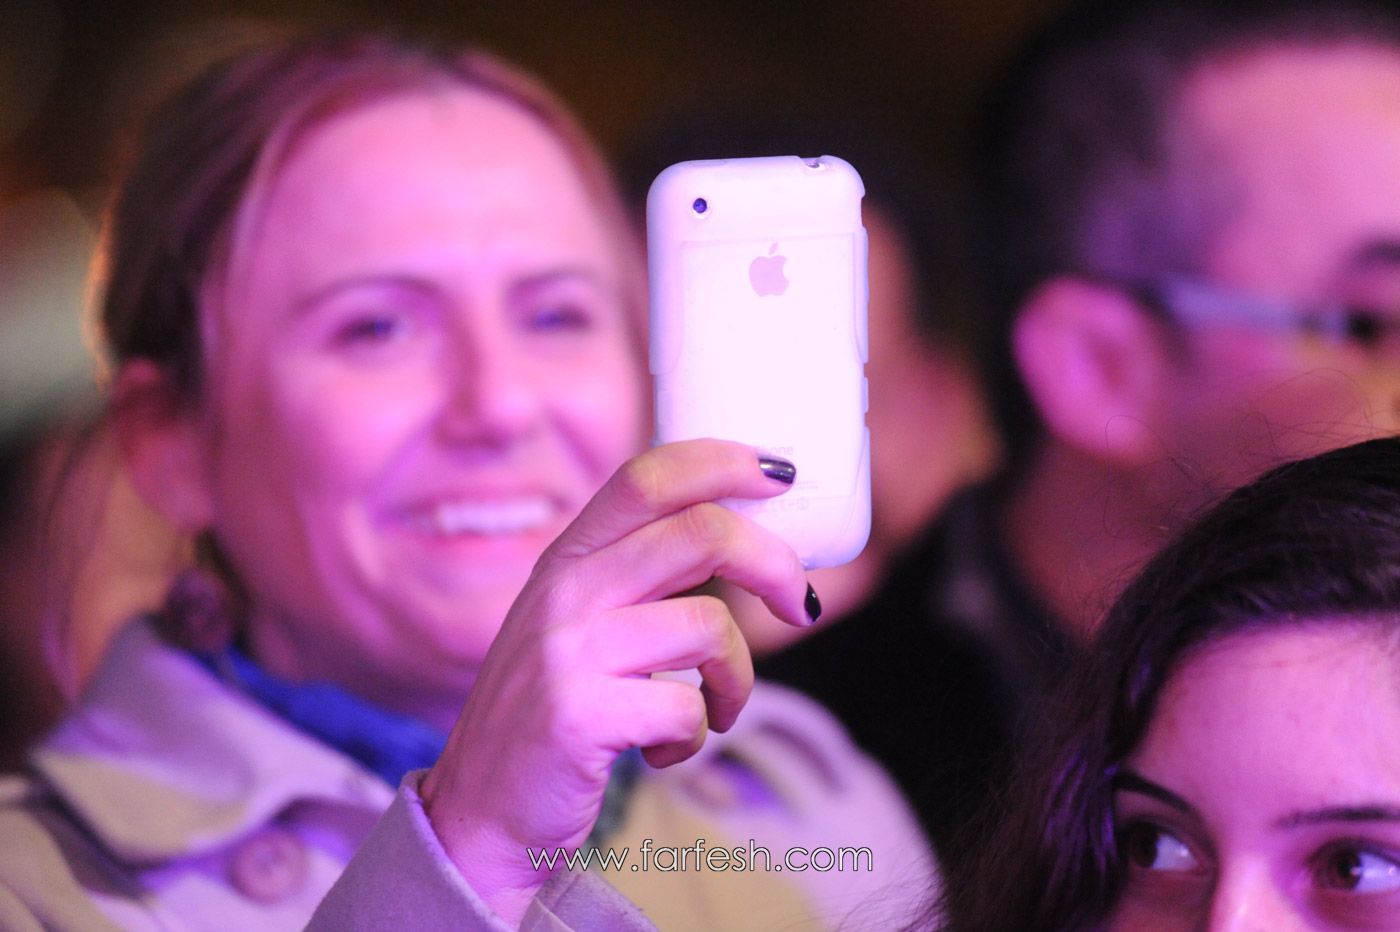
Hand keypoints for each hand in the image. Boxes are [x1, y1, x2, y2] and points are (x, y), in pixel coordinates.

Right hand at [419, 439, 813, 922]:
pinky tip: (661, 750)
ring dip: (737, 679)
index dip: (725, 462)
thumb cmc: (548, 713)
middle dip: (776, 564)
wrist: (477, 810)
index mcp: (568, 558)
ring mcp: (569, 650)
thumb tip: (739, 542)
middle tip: (798, 606)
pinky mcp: (580, 713)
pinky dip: (694, 737)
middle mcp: (565, 590)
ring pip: (710, 625)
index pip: (649, 476)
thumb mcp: (575, 623)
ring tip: (714, 709)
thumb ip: (635, 577)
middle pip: (702, 533)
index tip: (781, 474)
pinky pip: (687, 707)